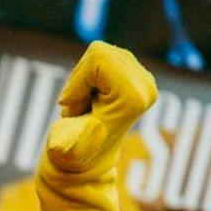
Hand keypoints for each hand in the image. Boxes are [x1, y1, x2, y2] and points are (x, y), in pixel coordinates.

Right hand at [42, 42, 156, 179]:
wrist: (88, 158)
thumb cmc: (72, 153)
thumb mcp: (64, 150)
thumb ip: (64, 146)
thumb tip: (68, 142)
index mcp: (134, 97)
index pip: (98, 56)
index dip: (77, 80)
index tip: (75, 108)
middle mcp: (146, 85)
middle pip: (101, 52)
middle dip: (80, 79)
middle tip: (81, 108)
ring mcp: (145, 78)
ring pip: (102, 52)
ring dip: (84, 79)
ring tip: (87, 106)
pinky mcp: (139, 74)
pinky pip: (106, 56)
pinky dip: (91, 76)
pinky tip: (94, 99)